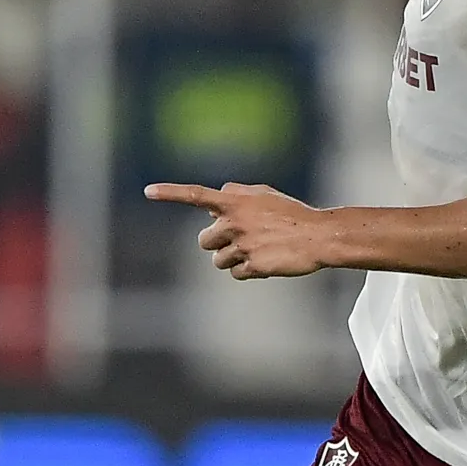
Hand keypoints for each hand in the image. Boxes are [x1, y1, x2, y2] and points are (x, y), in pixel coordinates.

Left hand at [147, 181, 327, 278]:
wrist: (318, 237)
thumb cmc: (293, 214)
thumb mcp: (265, 195)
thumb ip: (238, 194)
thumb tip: (216, 196)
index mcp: (235, 202)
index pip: (195, 195)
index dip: (170, 193)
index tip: (147, 191)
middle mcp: (234, 223)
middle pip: (204, 241)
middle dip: (217, 244)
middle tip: (239, 240)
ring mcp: (242, 245)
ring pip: (218, 261)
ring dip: (233, 259)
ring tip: (258, 251)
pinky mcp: (252, 266)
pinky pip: (236, 274)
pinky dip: (248, 271)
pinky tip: (266, 261)